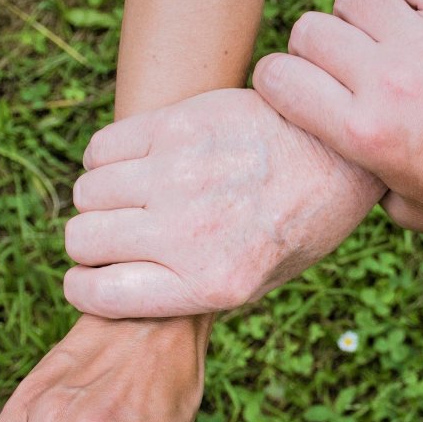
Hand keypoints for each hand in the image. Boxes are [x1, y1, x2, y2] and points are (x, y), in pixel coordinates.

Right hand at [62, 88, 383, 318]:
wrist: (339, 153)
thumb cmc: (298, 224)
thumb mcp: (258, 282)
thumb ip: (191, 292)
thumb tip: (119, 291)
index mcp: (211, 284)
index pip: (99, 295)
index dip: (84, 288)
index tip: (91, 278)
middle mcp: (189, 233)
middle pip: (82, 240)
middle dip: (90, 243)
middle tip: (117, 235)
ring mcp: (180, 175)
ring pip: (87, 193)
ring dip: (100, 199)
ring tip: (133, 197)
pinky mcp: (178, 126)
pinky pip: (101, 148)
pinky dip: (106, 159)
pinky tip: (137, 163)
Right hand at [253, 0, 422, 232]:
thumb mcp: (404, 207)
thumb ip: (361, 191)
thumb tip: (329, 181)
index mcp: (362, 134)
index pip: (277, 78)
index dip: (276, 79)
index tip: (291, 86)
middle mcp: (387, 83)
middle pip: (310, 31)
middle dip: (314, 48)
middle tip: (340, 66)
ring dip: (357, 15)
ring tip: (378, 38)